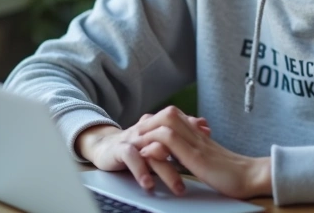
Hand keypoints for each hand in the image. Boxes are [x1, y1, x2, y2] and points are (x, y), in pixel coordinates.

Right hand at [75, 112, 210, 194]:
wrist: (104, 146)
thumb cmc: (136, 144)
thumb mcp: (160, 138)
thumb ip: (180, 131)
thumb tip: (204, 125)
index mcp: (159, 126)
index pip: (180, 125)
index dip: (194, 132)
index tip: (209, 140)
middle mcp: (148, 131)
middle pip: (170, 139)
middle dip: (186, 157)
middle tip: (200, 173)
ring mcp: (135, 139)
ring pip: (154, 152)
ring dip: (167, 172)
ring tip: (178, 188)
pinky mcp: (121, 150)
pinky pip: (132, 158)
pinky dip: (141, 171)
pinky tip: (149, 184)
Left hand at [133, 106, 271, 199]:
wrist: (254, 176)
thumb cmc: (235, 173)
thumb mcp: (211, 160)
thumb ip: (197, 152)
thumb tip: (180, 154)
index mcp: (201, 136)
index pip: (176, 117)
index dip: (157, 120)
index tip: (144, 130)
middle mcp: (198, 135)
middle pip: (169, 113)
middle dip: (149, 121)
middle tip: (136, 133)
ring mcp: (197, 144)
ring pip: (168, 122)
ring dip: (148, 130)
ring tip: (136, 141)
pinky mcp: (197, 157)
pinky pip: (171, 141)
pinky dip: (154, 143)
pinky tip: (146, 153)